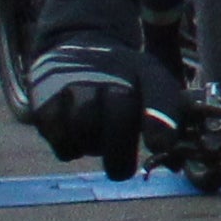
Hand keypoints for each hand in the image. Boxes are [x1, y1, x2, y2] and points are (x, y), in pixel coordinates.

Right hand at [25, 39, 157, 178]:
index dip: (161, 121)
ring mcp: (74, 85)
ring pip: (86, 129)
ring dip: (93, 146)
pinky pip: (61, 139)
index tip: (159, 146)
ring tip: (96, 139)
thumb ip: (168, 123)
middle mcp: (110, 73)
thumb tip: (175, 166)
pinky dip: (70, 148)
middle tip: (122, 170)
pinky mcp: (45, 102)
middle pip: (118, 116)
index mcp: (145, 70)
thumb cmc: (122, 79)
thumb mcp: (151, 85)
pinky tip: (74, 136)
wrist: (75, 49)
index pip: (159, 93)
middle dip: (121, 152)